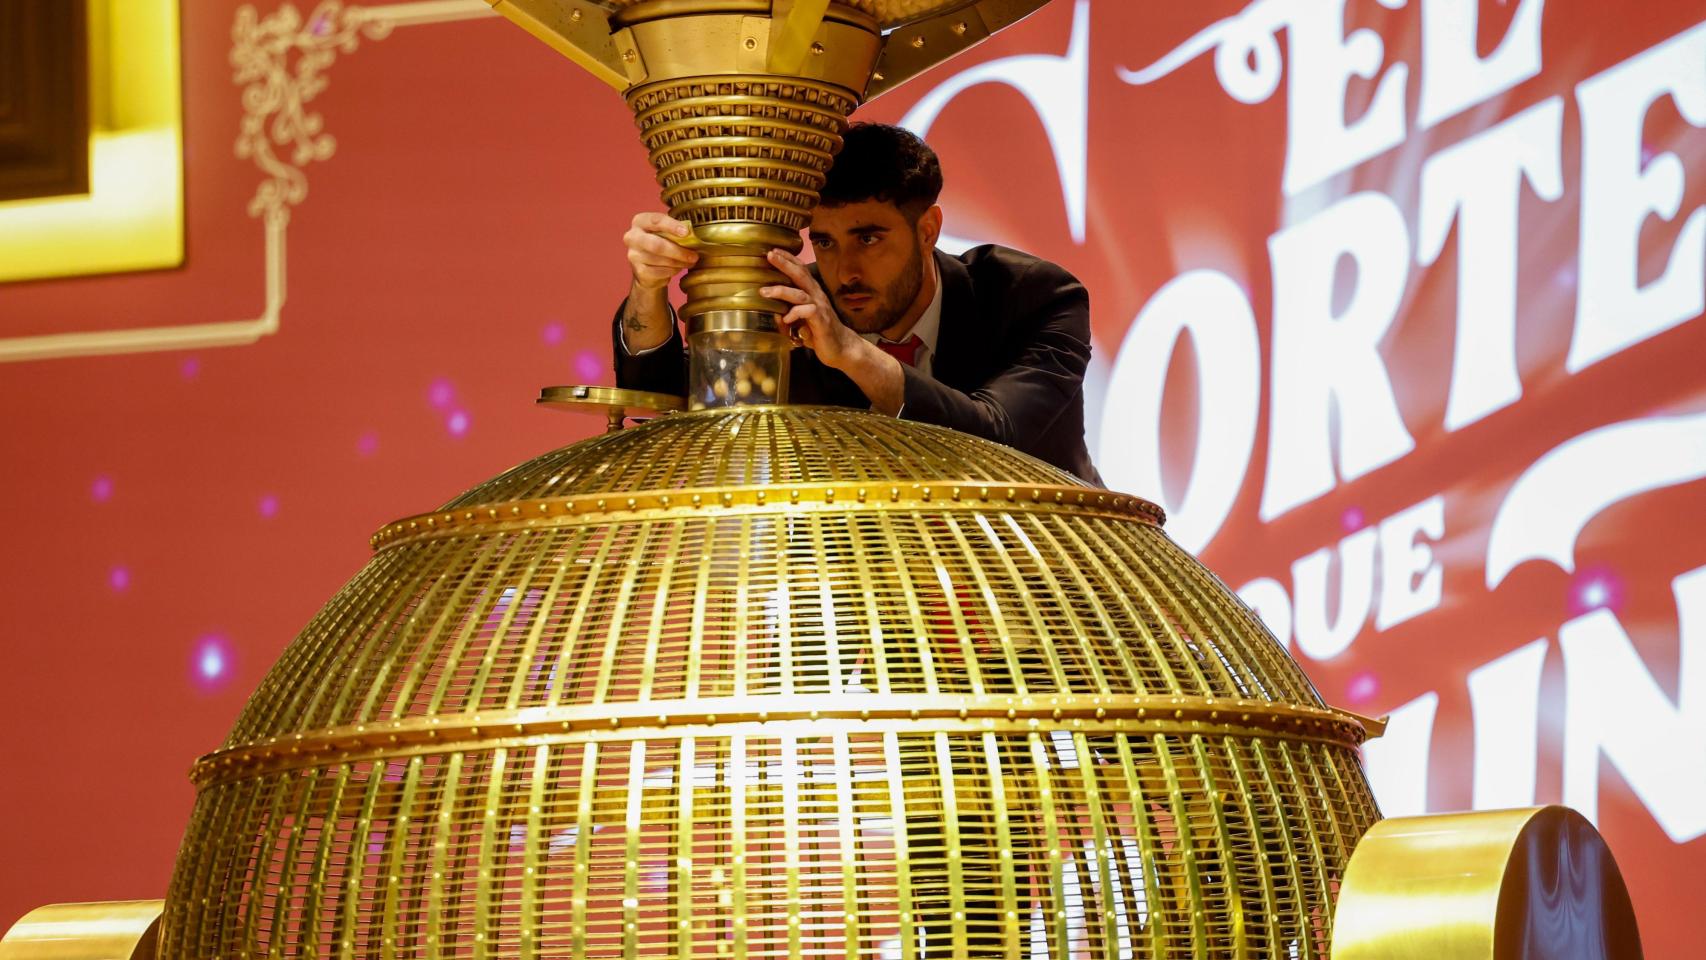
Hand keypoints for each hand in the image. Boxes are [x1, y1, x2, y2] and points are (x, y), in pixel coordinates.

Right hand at [624, 212, 697, 291]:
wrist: (647, 267)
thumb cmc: (660, 243)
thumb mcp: (665, 232)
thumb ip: (675, 231)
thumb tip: (692, 235)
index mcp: (640, 221)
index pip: (656, 220)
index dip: (672, 226)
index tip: (687, 232)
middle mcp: (632, 237)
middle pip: (657, 245)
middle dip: (678, 251)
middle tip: (694, 256)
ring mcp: (633, 255)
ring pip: (661, 260)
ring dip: (679, 262)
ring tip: (690, 262)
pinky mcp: (638, 271)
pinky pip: (660, 272)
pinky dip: (673, 271)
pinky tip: (679, 268)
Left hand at [763, 249, 862, 368]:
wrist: (842, 348)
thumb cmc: (820, 333)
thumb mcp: (800, 323)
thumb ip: (786, 316)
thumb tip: (773, 313)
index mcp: (812, 292)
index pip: (800, 270)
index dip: (788, 259)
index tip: (773, 250)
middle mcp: (816, 296)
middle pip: (800, 275)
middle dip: (784, 264)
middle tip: (769, 255)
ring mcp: (820, 307)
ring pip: (800, 293)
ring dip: (781, 290)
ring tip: (763, 292)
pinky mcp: (822, 321)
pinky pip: (808, 312)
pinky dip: (794, 313)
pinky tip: (785, 319)